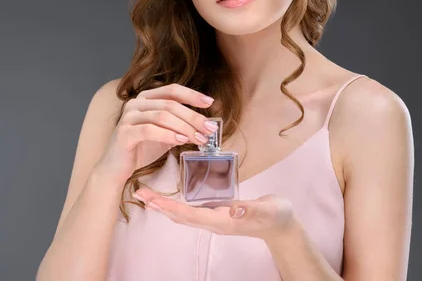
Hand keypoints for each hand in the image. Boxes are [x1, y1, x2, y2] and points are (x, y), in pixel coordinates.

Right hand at [94, 83, 218, 184]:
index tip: (210, 102)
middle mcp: (136, 103)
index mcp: (146, 98)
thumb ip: (180, 125)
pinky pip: (149, 130)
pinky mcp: (124, 132)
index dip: (192, 95)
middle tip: (210, 128)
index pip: (172, 90)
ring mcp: (128, 116)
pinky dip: (168, 135)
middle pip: (170, 104)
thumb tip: (205, 123)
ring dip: (184, 128)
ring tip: (200, 138)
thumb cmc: (142, 149)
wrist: (117, 168)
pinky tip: (181, 142)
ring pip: (162, 116)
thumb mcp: (165, 133)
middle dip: (193, 117)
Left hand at [133, 189, 295, 241]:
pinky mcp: (216, 214)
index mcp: (223, 221)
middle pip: (180, 216)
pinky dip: (175, 203)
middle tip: (139, 194)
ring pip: (183, 215)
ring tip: (147, 196)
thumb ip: (251, 210)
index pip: (190, 215)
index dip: (170, 207)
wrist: (282, 226)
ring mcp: (214, 219)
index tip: (152, 200)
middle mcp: (214, 222)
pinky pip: (190, 210)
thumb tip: (234, 210)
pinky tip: (168, 197)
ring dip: (164, 206)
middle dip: (159, 206)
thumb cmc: (276, 216)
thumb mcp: (268, 210)